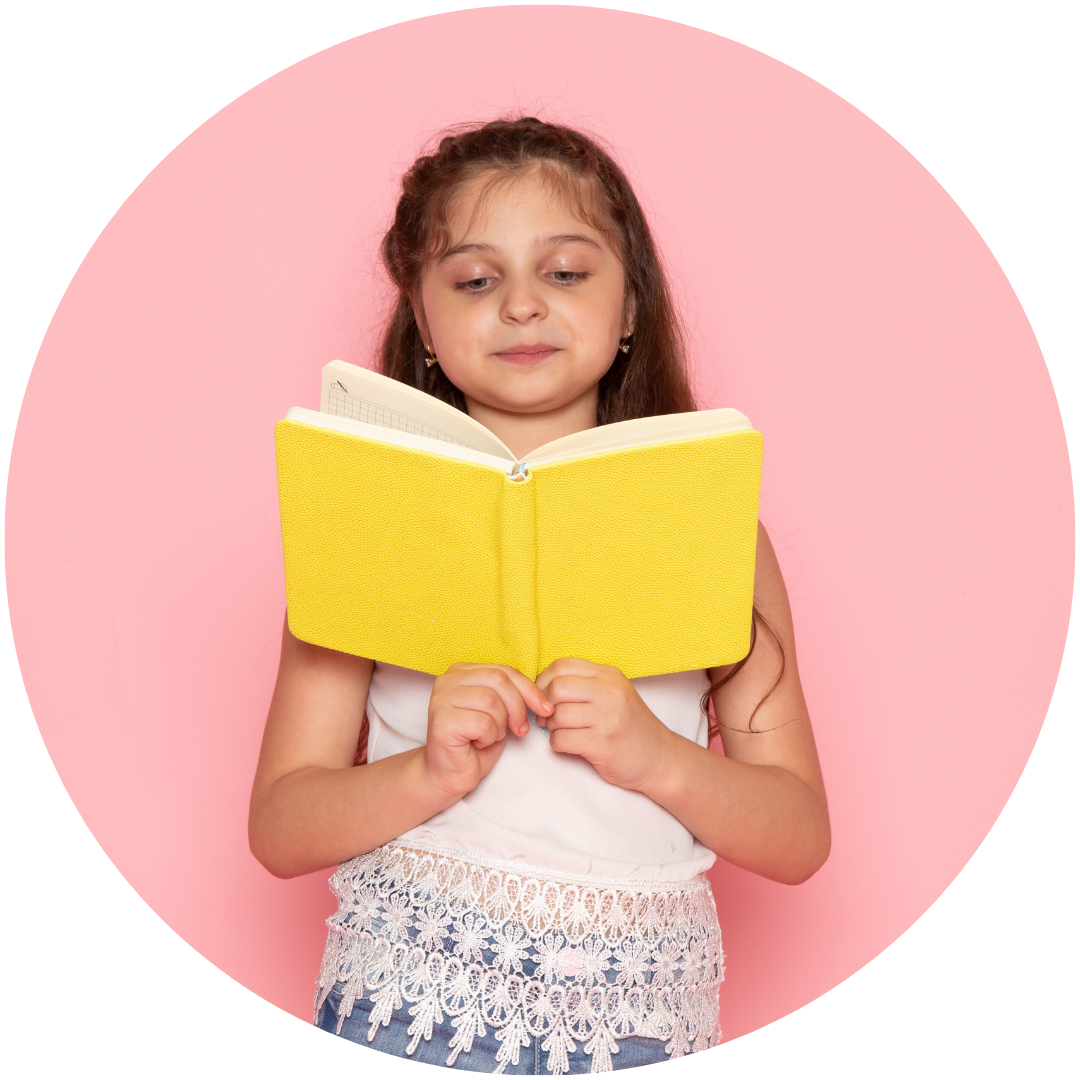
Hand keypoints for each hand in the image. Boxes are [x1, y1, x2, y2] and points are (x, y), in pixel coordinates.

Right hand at [424, 663, 552, 799]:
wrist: (449, 774)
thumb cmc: (474, 743)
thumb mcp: (499, 712)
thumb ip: (510, 695)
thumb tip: (541, 696)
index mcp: (462, 672)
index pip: (504, 671)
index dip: (529, 689)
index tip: (546, 709)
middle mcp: (447, 680)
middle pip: (499, 680)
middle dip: (518, 707)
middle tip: (520, 729)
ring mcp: (441, 699)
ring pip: (491, 701)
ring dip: (500, 725)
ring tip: (490, 736)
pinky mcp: (441, 721)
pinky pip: (482, 722)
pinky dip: (488, 737)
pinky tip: (477, 743)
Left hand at [535, 658, 673, 791]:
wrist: (661, 759)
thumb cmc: (630, 726)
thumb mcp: (615, 693)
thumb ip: (585, 684)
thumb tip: (540, 686)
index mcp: (610, 675)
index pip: (562, 665)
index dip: (543, 680)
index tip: (544, 696)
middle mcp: (610, 692)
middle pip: (556, 688)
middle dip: (544, 705)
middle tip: (548, 717)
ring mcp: (608, 718)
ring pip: (556, 715)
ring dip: (551, 727)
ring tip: (563, 732)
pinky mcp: (602, 744)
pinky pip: (561, 740)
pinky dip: (558, 744)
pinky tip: (570, 745)